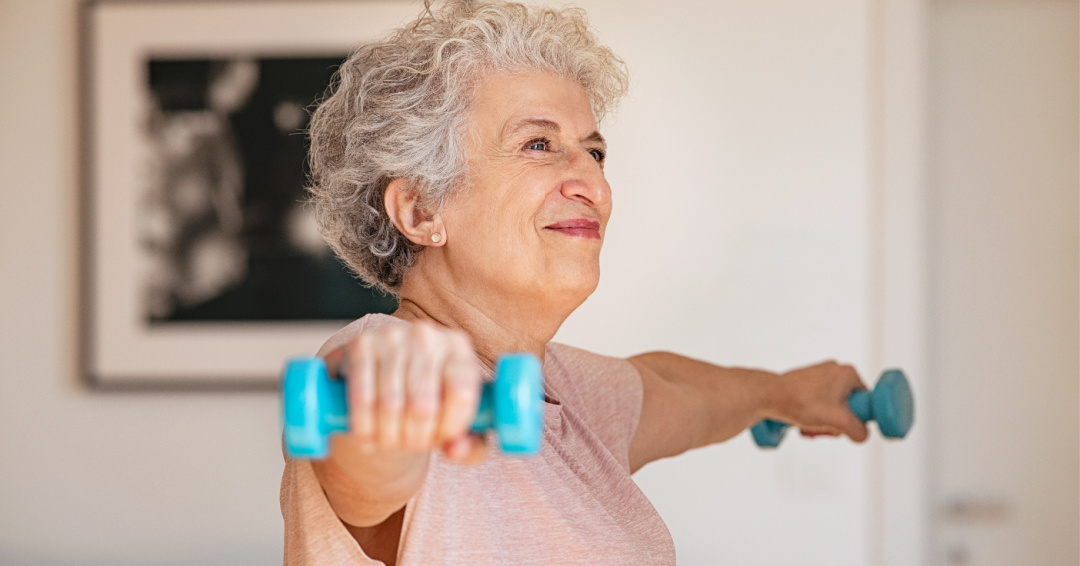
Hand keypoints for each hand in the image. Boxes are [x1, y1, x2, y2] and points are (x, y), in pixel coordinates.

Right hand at [323, 322, 486, 463]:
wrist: (385, 373)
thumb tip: (456, 450)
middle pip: (424, 405)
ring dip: (389, 437)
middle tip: (412, 446)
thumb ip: (471, 444)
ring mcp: (393, 336)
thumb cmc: (431, 401)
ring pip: (391, 405)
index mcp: (459, 347)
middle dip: (417, 438)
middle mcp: (427, 336)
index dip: (450, 426)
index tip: (443, 441)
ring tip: (391, 444)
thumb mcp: (458, 420)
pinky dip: (364, 426)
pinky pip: (362, 397)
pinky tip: (367, 439)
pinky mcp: (362, 344)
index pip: (461, 392)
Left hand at [778, 360, 868, 441]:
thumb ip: (859, 431)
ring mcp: (820, 375)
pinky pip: (818, 403)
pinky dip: (812, 415)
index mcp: (848, 373)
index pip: (864, 401)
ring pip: (831, 407)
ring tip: (810, 426)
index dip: (855, 417)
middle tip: (824, 427)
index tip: (841, 423)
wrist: (770, 396)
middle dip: (835, 422)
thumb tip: (861, 434)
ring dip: (823, 421)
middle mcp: (835, 370)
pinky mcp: (806, 382)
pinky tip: (803, 421)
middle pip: (847, 406)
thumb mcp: (839, 421)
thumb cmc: (801, 402)